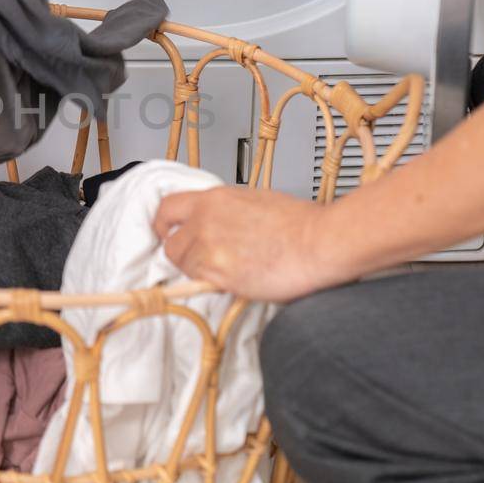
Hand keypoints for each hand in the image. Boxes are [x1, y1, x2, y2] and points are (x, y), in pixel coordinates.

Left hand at [153, 187, 346, 302]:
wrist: (319, 242)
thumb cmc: (300, 222)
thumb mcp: (254, 200)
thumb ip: (225, 211)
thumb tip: (217, 224)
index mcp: (214, 198)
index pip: (167, 209)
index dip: (164, 225)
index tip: (168, 233)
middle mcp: (205, 220)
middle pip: (171, 244)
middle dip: (182, 253)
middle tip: (200, 260)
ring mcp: (209, 248)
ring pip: (183, 265)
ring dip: (197, 270)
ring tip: (225, 270)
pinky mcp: (219, 275)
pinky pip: (199, 282)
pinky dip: (210, 284)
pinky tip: (232, 279)